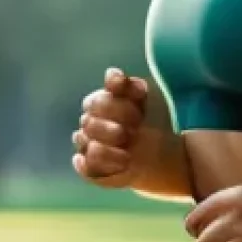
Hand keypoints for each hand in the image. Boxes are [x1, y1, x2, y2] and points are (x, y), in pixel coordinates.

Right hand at [72, 67, 149, 187]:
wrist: (156, 152)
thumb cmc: (146, 121)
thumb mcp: (144, 100)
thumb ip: (129, 85)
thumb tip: (112, 74)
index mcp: (98, 103)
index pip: (96, 102)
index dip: (116, 108)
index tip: (139, 115)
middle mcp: (88, 123)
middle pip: (88, 122)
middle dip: (112, 129)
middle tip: (134, 133)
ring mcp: (86, 144)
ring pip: (86, 144)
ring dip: (109, 148)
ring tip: (129, 154)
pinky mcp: (88, 167)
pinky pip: (85, 166)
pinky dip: (103, 164)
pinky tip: (122, 163)